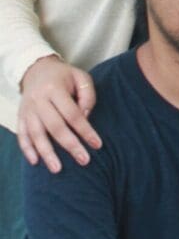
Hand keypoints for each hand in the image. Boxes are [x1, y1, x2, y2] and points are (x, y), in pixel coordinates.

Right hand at [17, 56, 101, 172]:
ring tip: (57, 169)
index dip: (85, 130)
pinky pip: (22, 135)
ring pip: (36, 134)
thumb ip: (87, 96)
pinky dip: (27, 149)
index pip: (72, 114)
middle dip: (70, 145)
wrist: (37, 70)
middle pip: (55, 126)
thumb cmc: (64, 76)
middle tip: (84, 160)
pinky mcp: (20, 116)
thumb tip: (85, 119)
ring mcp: (27, 110)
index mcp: (55, 89)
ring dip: (47, 153)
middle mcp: (38, 100)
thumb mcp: (81, 77)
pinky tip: (35, 162)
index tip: (97, 144)